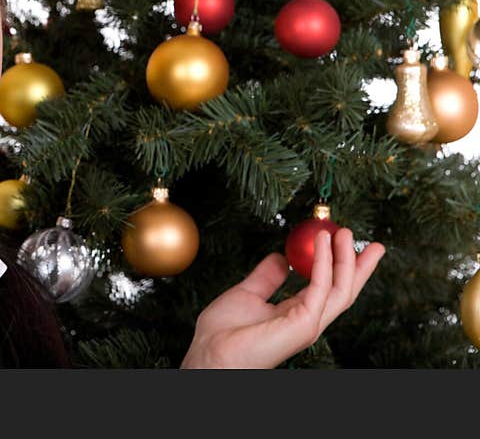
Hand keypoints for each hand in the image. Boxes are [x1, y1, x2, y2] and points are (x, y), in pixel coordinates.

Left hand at [180, 228, 385, 368]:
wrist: (210, 353)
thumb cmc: (223, 332)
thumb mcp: (248, 294)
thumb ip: (267, 278)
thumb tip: (280, 258)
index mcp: (296, 314)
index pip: (327, 288)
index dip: (341, 267)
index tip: (348, 246)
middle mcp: (307, 321)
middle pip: (343, 291)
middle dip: (359, 266)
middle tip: (373, 244)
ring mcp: (308, 324)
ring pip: (340, 290)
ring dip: (345, 259)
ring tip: (344, 232)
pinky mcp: (303, 324)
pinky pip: (320, 288)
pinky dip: (324, 263)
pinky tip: (323, 243)